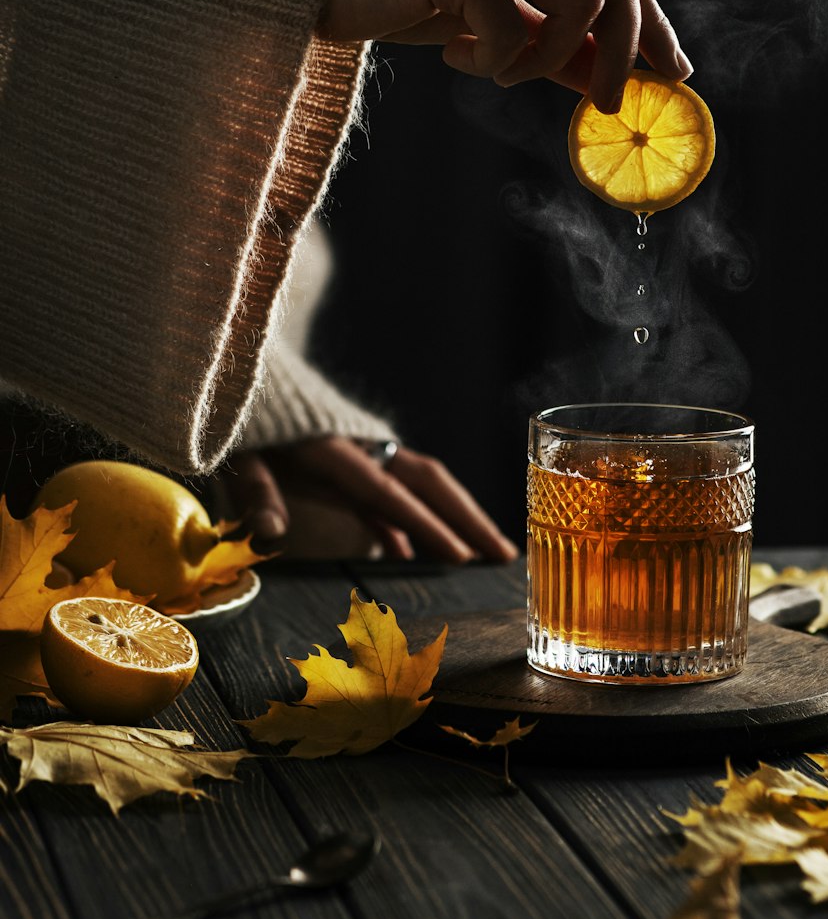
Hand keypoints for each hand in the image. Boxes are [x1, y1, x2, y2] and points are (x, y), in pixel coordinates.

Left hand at [218, 436, 519, 563]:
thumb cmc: (233, 414)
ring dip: (459, 512)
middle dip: (468, 517)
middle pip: (428, 479)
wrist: (237, 361)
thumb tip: (270, 534)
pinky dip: (421, 512)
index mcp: (332, 446)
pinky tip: (426, 548)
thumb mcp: (233, 452)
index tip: (462, 557)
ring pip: (424, 477)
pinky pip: (401, 482)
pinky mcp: (359, 448)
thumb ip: (255, 490)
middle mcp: (359, 442)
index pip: (388, 493)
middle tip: (504, 555)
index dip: (426, 527)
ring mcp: (364, 443)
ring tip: (490, 549)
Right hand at [320, 0, 691, 112]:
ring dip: (544, 62)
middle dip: (622, 54)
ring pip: (580, 7)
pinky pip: (513, 34)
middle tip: (608, 105)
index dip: (651, 22)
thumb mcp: (497, 18)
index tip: (673, 72)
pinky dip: (492, 64)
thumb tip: (611, 81)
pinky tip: (455, 53)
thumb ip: (555, 40)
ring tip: (497, 70)